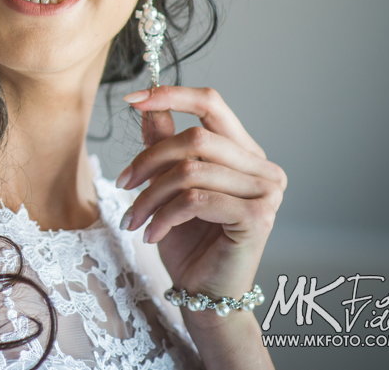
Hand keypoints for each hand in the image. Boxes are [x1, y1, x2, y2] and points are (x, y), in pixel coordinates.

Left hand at [115, 86, 286, 304]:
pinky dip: (163, 215)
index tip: (132, 98)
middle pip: (196, 137)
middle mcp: (262, 167)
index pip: (212, 103)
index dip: (171, 95)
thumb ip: (164, 144)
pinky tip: (151, 233)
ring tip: (134, 217)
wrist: (205, 292)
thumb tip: (148, 105)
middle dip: (149, 159)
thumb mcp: (168, 185)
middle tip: (122, 183)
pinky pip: (195, 200)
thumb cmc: (188, 239)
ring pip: (190, 170)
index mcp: (244, 152)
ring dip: (150, 195)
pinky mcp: (257, 217)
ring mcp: (266, 191)